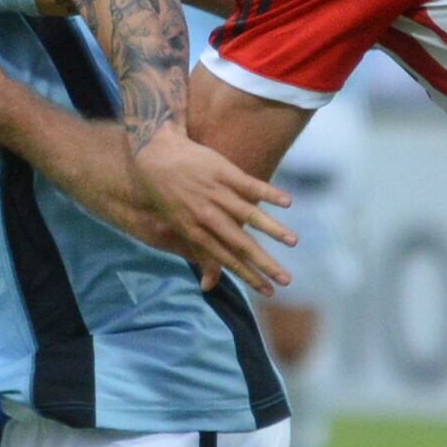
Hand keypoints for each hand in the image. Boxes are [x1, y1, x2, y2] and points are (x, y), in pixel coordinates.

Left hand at [132, 125, 296, 293]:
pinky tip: (287, 202)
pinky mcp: (222, 171)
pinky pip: (249, 184)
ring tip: (292, 242)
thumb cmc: (165, 197)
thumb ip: (199, 257)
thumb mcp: (178, 230)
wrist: (153, 155)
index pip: (228, 260)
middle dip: (264, 263)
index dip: (249, 276)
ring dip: (272, 229)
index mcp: (196, 232)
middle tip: (287, 280)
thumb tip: (207, 287)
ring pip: (247, 215)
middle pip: (241, 244)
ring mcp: (216, 193)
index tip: (269, 291)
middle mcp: (208, 216)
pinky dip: (268, 193)